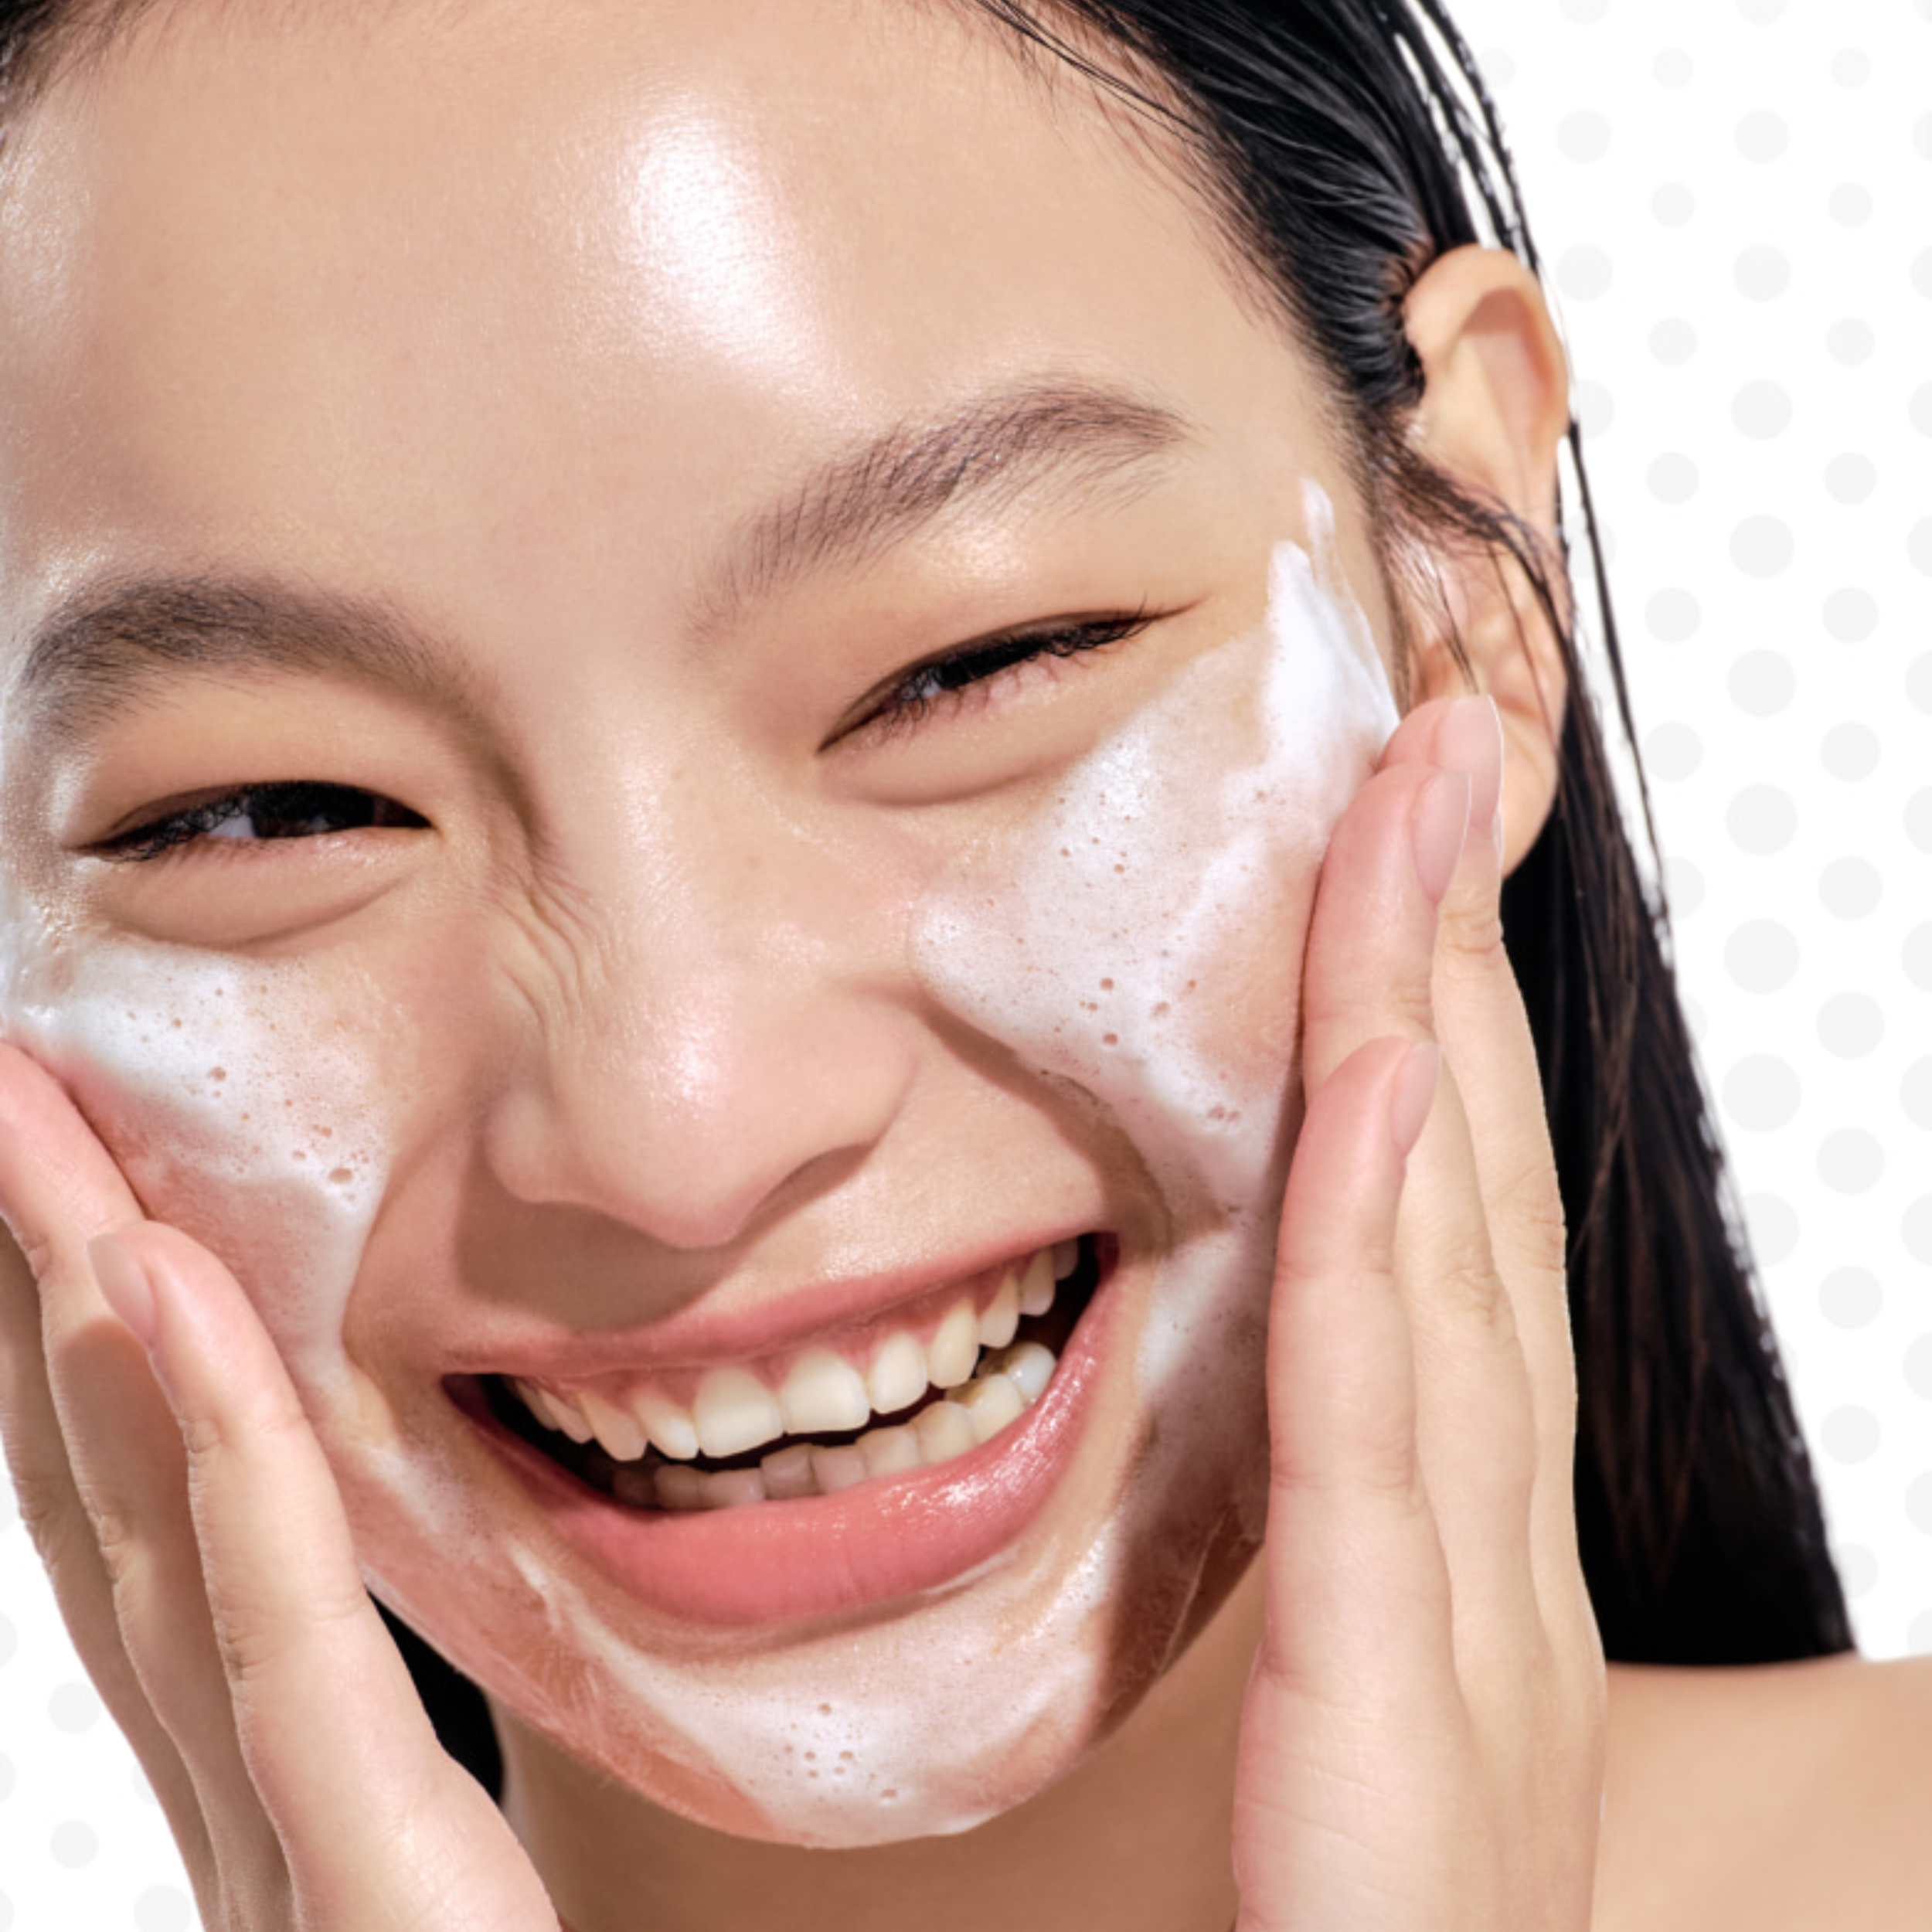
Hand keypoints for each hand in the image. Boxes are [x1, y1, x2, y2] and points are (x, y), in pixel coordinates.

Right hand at [0, 1049, 561, 1930]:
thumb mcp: (448, 1870)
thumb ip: (375, 1753)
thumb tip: (330, 1600)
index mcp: (292, 1781)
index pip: (173, 1535)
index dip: (99, 1365)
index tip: (76, 1199)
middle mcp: (255, 1794)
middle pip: (129, 1503)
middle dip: (47, 1293)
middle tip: (9, 1106)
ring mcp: (285, 1841)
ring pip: (162, 1534)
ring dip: (87, 1320)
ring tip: (35, 1137)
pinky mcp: (371, 1884)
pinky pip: (277, 1632)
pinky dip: (212, 1453)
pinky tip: (153, 1295)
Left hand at [1231, 694, 1606, 1930]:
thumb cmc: (1373, 1908)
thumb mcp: (1367, 1668)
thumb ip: (1349, 1510)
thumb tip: (1302, 1333)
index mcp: (1474, 1516)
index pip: (1455, 1215)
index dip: (1444, 1016)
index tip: (1416, 843)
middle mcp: (1497, 1525)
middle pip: (1468, 1186)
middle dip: (1455, 951)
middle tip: (1444, 743)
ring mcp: (1466, 1596)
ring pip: (1438, 1250)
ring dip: (1422, 1016)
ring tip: (1416, 811)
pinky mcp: (1385, 1685)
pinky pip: (1371, 1421)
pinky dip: (1370, 1235)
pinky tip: (1361, 1075)